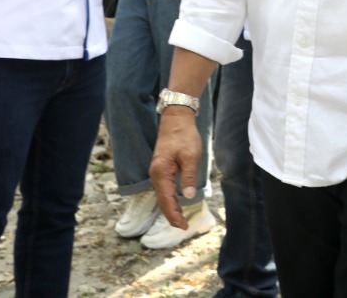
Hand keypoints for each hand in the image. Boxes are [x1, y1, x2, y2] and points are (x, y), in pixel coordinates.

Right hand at [150, 108, 202, 228]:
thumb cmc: (184, 135)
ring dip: (171, 208)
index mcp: (161, 173)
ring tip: (182, 220)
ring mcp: (157, 171)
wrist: (176, 118)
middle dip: (172, 215)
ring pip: (163, 195)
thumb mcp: (190, 156)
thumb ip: (188, 176)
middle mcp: (156, 174)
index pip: (167, 200)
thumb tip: (188, 196)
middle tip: (184, 227)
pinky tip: (177, 203)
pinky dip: (170, 199)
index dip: (175, 215)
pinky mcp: (161, 168)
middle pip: (162, 201)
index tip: (184, 226)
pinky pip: (164, 188)